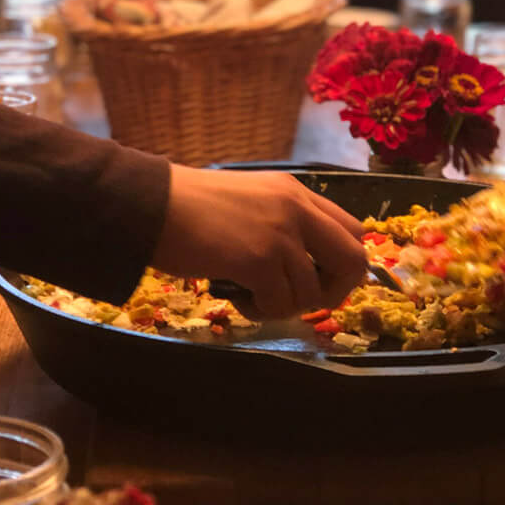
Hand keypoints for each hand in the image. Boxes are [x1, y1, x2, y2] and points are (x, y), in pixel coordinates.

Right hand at [151, 166, 366, 319]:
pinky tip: (236, 298)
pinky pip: (280, 304)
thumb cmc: (190, 204)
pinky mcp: (259, 260)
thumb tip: (306, 265)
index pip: (354, 231)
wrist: (151, 204)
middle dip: (334, 292)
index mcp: (298, 193)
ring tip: (250, 296)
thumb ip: (283, 222)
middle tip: (299, 300)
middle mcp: (297, 209)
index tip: (316, 280)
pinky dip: (260, 311)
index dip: (343, 264)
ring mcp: (280, 234)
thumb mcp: (251, 200)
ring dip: (283, 306)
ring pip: (312, 293)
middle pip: (354, 261)